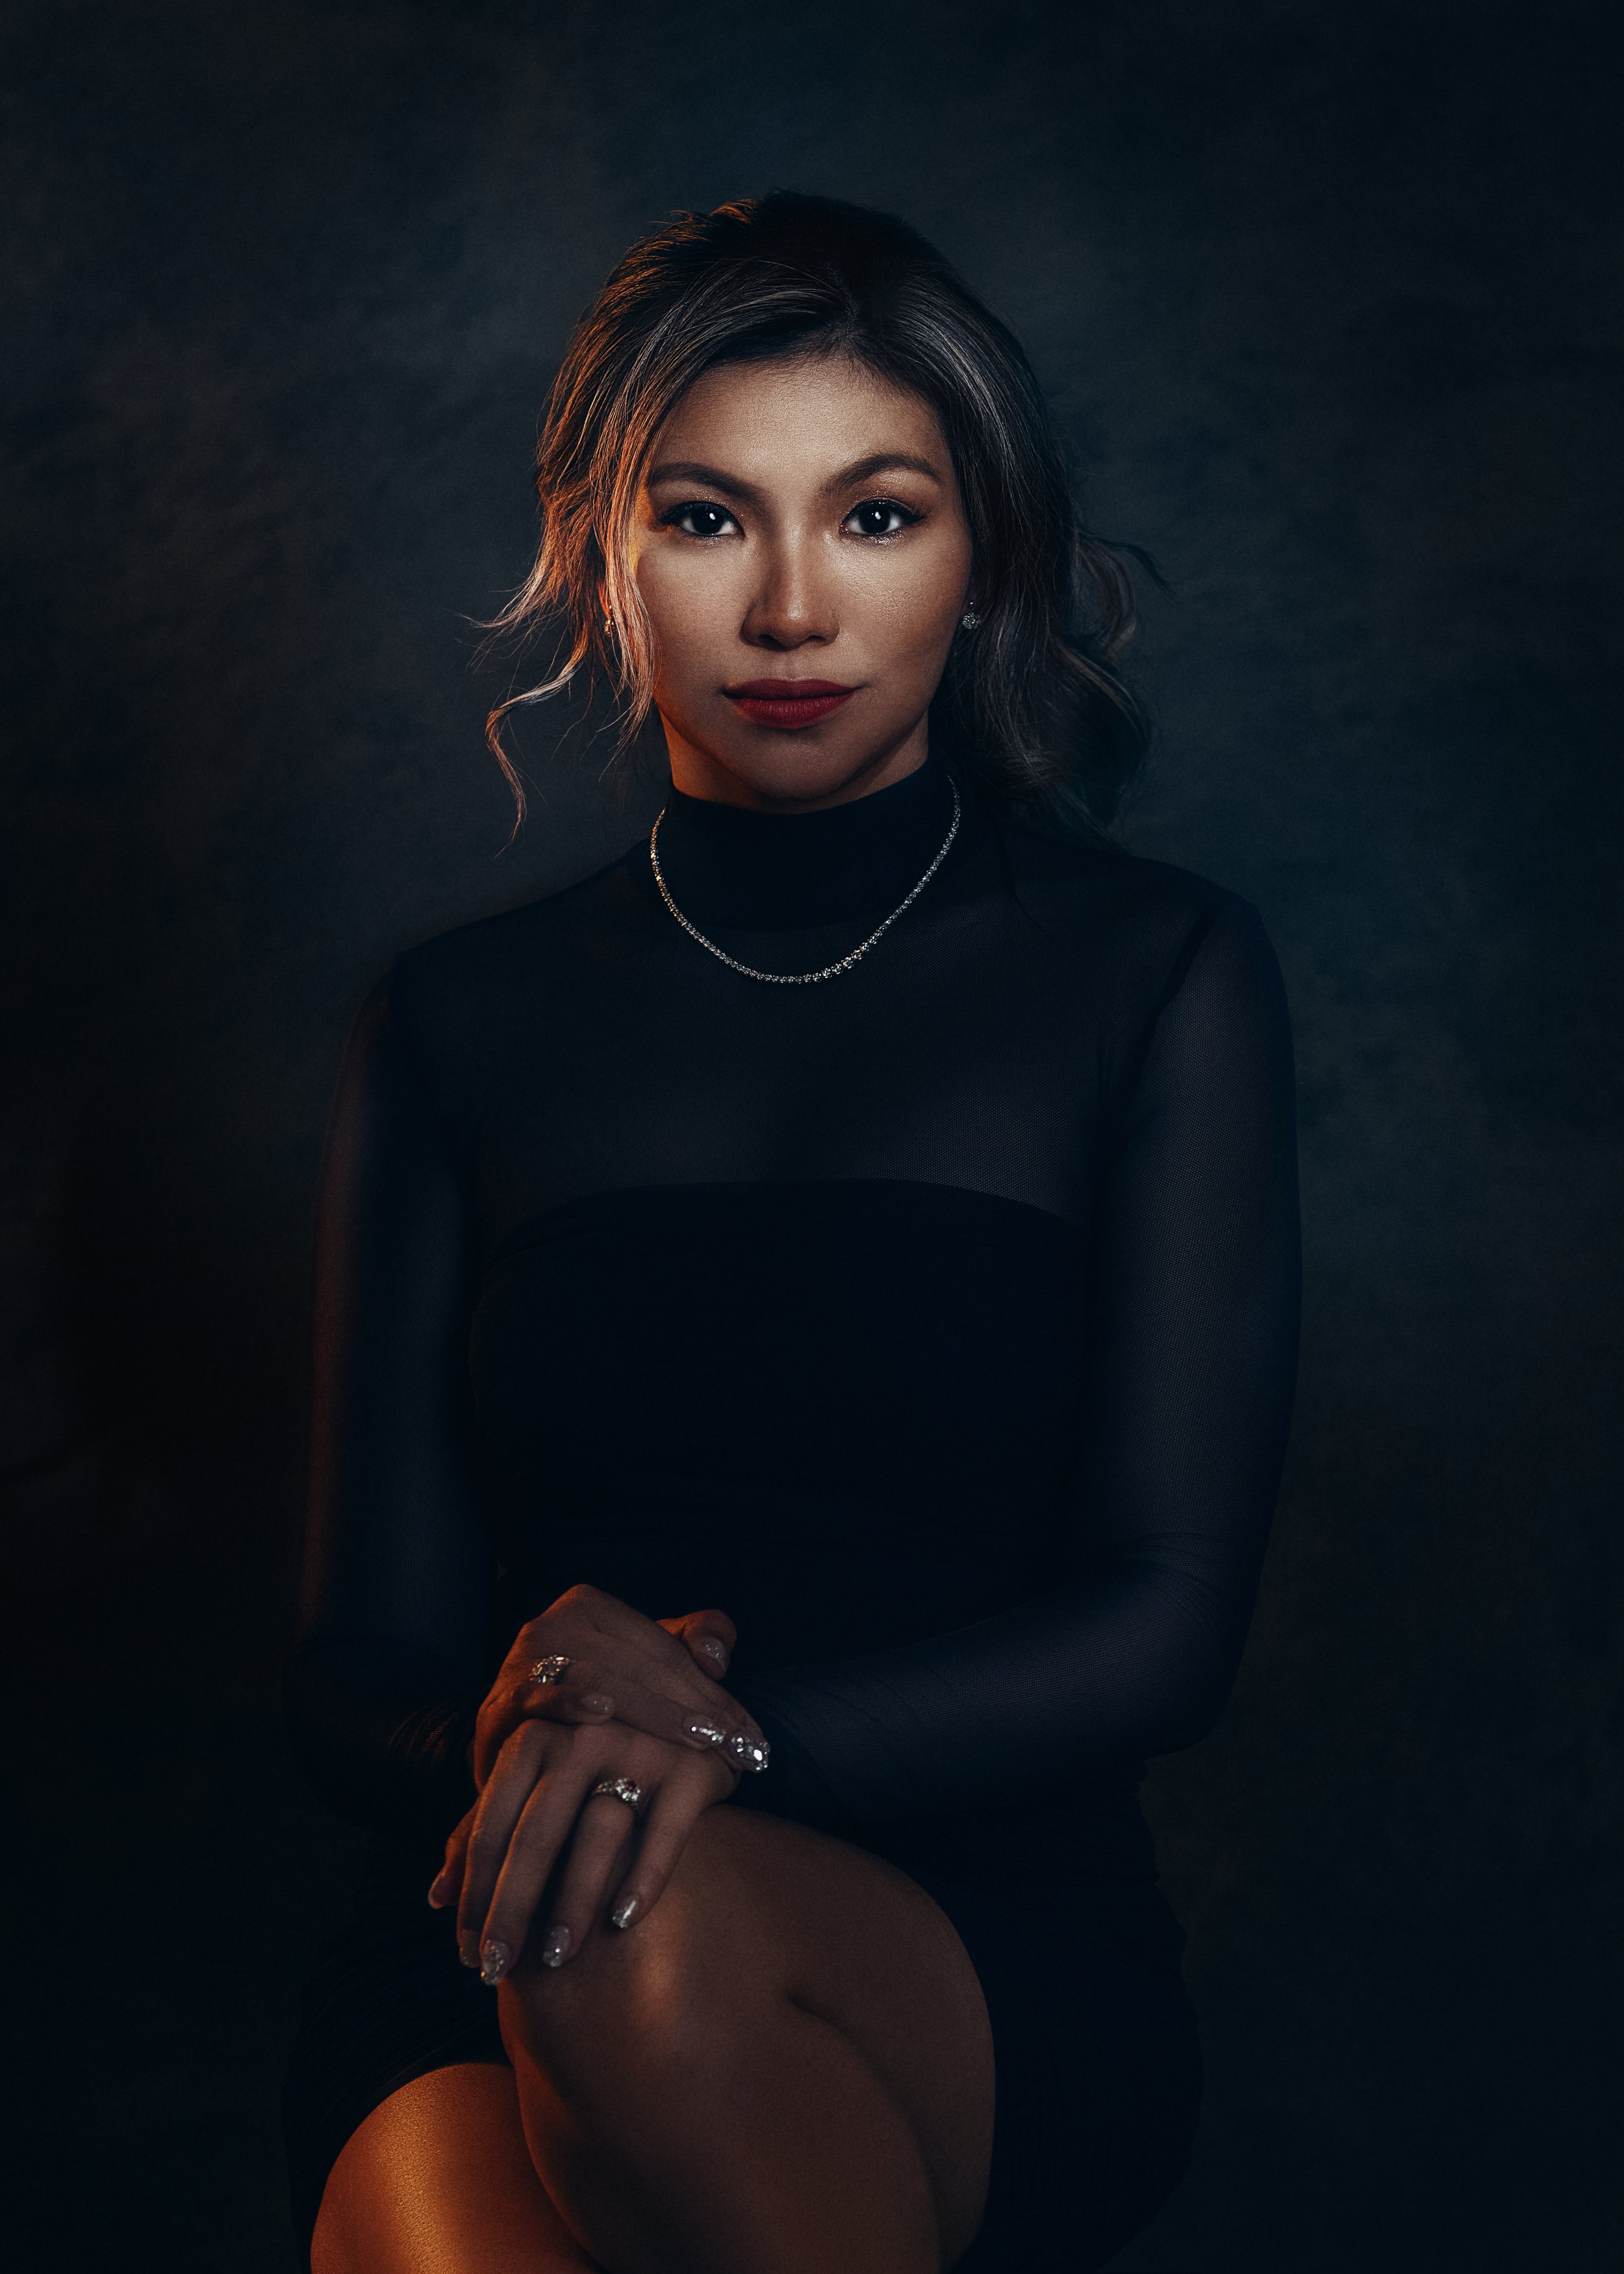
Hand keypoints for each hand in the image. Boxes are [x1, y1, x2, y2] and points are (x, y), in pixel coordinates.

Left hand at [430, 1716, 736, 1977]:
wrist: (678, 1701)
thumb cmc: (590, 1758)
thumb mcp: (533, 1778)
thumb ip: (486, 1830)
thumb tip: (436, 1898)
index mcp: (533, 1738)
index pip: (491, 1826)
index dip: (475, 1894)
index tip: (465, 1953)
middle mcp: (581, 1737)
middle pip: (535, 1836)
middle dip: (511, 1910)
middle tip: (495, 1971)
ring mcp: (638, 1748)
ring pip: (596, 1834)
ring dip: (572, 1901)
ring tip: (554, 1956)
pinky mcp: (689, 1768)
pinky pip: (665, 1832)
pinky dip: (643, 1878)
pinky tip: (622, 1922)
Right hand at [470, 1584, 768, 1785]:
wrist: (518, 1749)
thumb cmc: (597, 1707)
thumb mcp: (646, 1666)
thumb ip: (694, 1640)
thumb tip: (716, 1656)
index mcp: (588, 1605)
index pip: (665, 1648)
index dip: (715, 1691)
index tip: (753, 1736)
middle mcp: (551, 1625)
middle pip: (640, 1665)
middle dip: (698, 1709)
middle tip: (741, 1749)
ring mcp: (520, 1664)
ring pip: (603, 1679)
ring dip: (657, 1714)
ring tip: (703, 1742)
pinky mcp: (497, 1707)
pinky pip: (537, 1699)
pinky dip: (569, 1701)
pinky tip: (603, 1712)